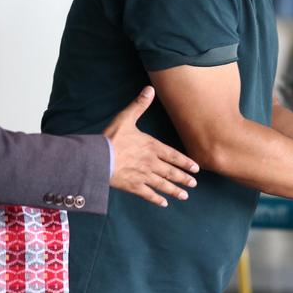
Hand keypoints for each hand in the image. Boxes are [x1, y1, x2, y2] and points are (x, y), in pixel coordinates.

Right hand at [105, 86, 198, 206]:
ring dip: (175, 190)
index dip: (186, 162)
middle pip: (171, 172)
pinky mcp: (132, 186)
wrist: (96, 158)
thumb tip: (149, 89)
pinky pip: (148, 194)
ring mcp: (143, 175)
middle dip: (184, 178)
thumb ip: (139, 105)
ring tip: (185, 195)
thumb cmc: (111, 138)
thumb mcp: (126, 118)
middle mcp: (151, 163)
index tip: (196, 168)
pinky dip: (156, 199)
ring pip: (163, 184)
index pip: (174, 156)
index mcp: (152, 147)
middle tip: (194, 184)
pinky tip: (164, 203)